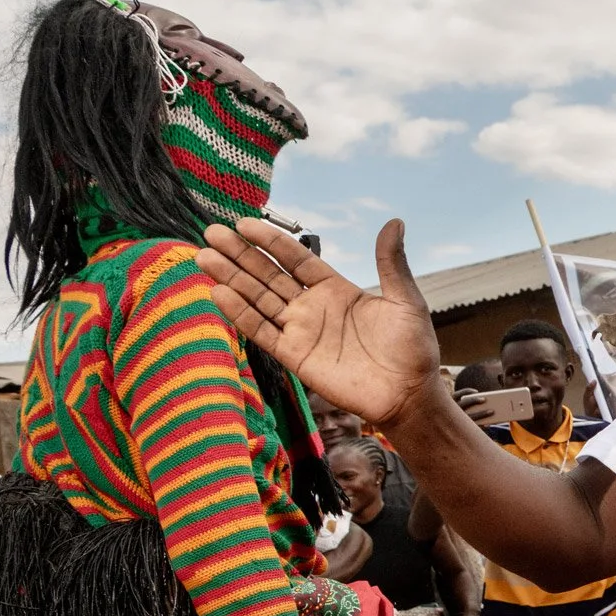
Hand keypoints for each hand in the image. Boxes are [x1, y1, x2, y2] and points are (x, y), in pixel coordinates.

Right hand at [199, 218, 442, 429]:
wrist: (409, 395)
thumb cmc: (412, 349)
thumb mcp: (405, 300)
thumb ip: (391, 264)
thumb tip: (395, 221)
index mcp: (336, 289)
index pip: (295, 259)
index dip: (271, 242)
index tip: (245, 224)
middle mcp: (312, 307)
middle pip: (269, 275)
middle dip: (240, 255)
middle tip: (212, 232)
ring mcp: (301, 331)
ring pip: (258, 299)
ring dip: (231, 279)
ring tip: (203, 256)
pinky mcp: (294, 356)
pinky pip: (262, 332)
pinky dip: (239, 314)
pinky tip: (218, 293)